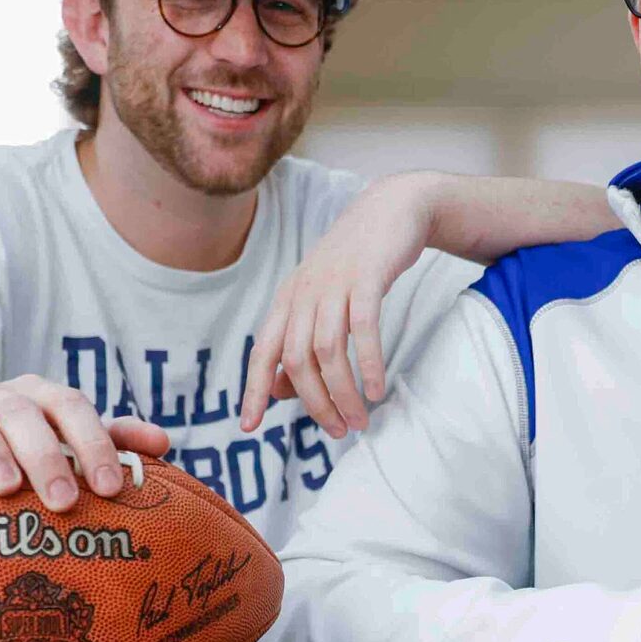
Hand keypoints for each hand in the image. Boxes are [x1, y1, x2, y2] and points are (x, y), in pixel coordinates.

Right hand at [0, 375, 169, 512]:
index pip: (72, 408)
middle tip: (64, 502)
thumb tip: (163, 442)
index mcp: (41, 398)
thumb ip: (113, 442)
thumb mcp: (69, 445)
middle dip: (47, 457)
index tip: (112, 489)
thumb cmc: (27, 453)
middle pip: (25, 415)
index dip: (94, 444)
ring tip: (5, 489)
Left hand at [241, 173, 441, 437]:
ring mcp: (334, 284)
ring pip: (327, 351)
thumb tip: (279, 392)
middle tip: (338, 432)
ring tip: (359, 421)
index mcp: (287, 301)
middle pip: (296, 359)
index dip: (253, 390)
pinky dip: (368, 364)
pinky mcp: (367, 278)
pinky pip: (363, 329)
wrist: (391, 209)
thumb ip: (298, 343)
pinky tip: (376, 390)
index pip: (262, 352)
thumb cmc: (356, 264)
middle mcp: (304, 293)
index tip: (249, 427)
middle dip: (314, 403)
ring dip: (343, 393)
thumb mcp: (319, 302)